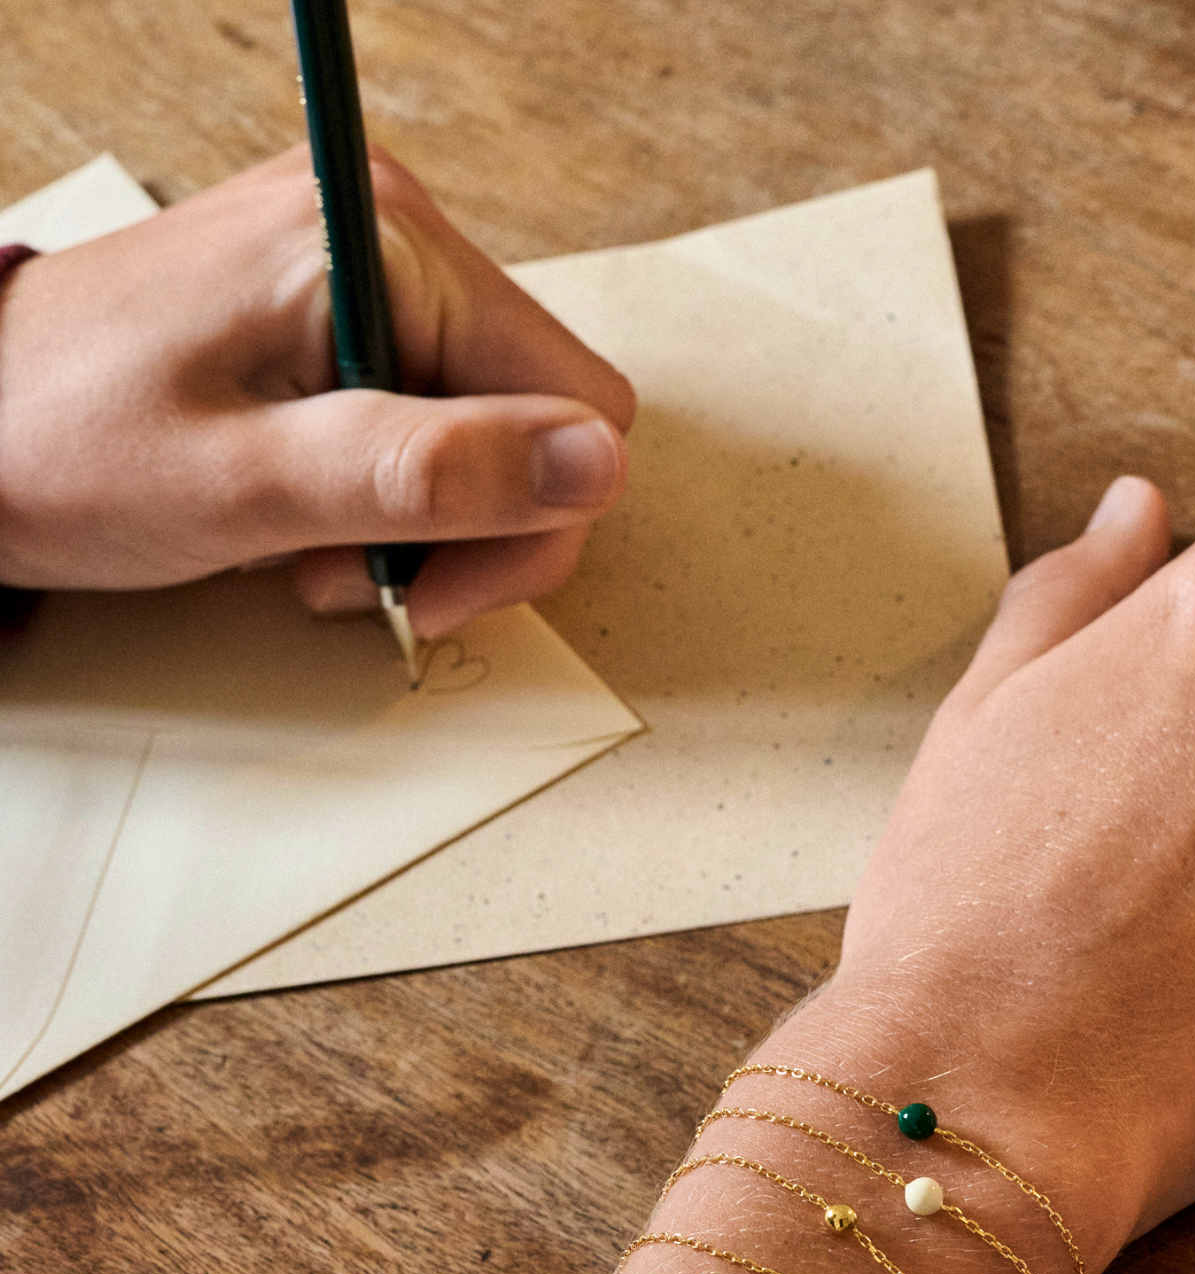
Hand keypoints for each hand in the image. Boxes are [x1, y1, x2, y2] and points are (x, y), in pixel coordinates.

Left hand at [0, 146, 633, 637]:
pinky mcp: (347, 309)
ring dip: (429, 522)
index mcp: (384, 244)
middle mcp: (393, 234)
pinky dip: (395, 492)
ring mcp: (371, 268)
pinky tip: (318, 512)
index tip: (422, 582)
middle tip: (367, 577)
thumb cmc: (65, 443)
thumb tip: (594, 464)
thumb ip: (429, 471)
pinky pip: (439, 418)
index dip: (527, 517)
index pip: (577, 403)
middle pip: (545, 420)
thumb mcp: (251, 481)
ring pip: (498, 433)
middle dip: (472, 527)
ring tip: (319, 547)